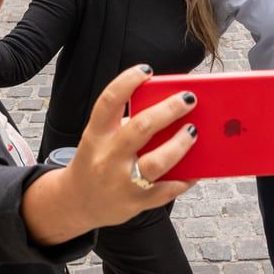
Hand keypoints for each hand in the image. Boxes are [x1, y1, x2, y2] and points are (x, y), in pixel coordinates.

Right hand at [64, 65, 196, 226]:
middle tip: (188, 99)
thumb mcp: (99, 139)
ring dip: (179, 144)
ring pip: (156, 162)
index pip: (109, 101)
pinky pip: (165, 191)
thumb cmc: (96, 162)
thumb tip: (168, 110)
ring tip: (193, 131)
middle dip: (168, 110)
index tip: (147, 70)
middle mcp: (107, 157)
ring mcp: (121, 182)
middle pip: (141, 128)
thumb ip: (125, 124)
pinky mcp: (135, 203)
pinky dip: (183, 179)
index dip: (127, 81)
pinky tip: (196, 170)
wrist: (77, 202)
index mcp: (96, 135)